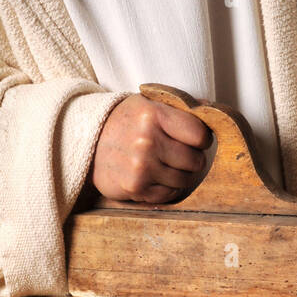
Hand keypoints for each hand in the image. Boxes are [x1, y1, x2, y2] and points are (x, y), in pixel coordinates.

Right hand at [89, 94, 211, 204]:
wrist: (85, 140)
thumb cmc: (123, 121)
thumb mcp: (147, 103)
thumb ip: (179, 107)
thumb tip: (210, 109)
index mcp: (153, 114)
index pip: (200, 134)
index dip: (201, 139)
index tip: (193, 139)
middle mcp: (147, 140)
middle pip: (196, 161)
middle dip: (191, 159)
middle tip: (176, 153)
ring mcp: (141, 166)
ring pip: (185, 180)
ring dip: (179, 175)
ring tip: (163, 164)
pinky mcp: (136, 187)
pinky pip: (169, 194)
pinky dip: (166, 188)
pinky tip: (153, 176)